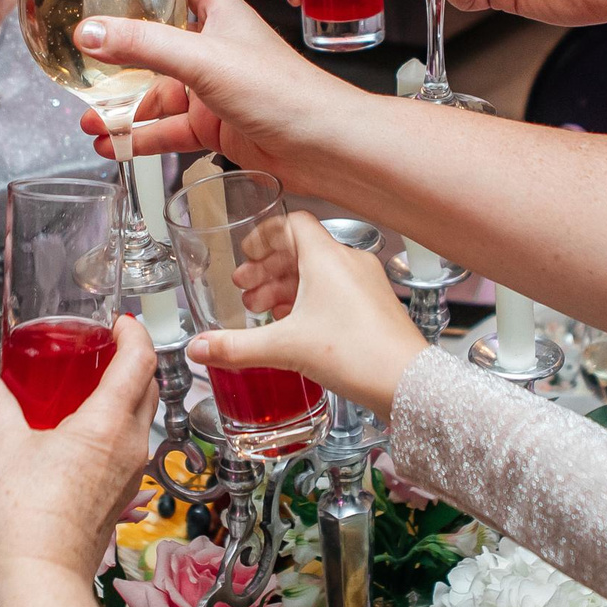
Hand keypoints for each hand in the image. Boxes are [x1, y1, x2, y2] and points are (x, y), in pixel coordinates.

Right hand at [0, 318, 159, 587]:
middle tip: (105, 344)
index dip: (136, 333)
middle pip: (148, 386)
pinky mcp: (123, 492)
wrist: (44, 576)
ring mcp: (132, 472)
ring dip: (126, 392)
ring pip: (142, 417)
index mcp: (108, 424)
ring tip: (92, 381)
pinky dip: (117, 423)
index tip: (121, 320)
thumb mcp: (5, 449)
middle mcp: (131, 445)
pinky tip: (84, 428)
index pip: (142, 361)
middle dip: (133, 359)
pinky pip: (131, 445)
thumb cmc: (29, 518)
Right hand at [73, 0, 374, 194]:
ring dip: (125, 106)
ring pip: (160, 93)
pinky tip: (114, 145)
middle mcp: (217, 49)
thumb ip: (143, 45)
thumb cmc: (283, 91)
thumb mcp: (203, 60)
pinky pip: (170, 130)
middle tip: (85, 60)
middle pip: (161, 42)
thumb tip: (90, 32)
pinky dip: (141, 137)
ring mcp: (216, 90)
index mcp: (222, 15)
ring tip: (89, 118)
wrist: (324, 147)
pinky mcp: (218, 128)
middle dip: (123, 54)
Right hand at [186, 213, 428, 418]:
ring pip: (318, 273)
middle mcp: (349, 263)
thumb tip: (199, 348)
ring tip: (262, 309)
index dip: (264, 236)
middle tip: (245, 287)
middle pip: (301, 250)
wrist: (407, 383)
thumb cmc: (357, 354)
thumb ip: (236, 347)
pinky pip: (336, 292)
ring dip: (287, 286)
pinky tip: (294, 325)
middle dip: (268, 269)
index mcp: (327, 257)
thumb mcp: (284, 348)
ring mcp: (366, 284)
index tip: (247, 254)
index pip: (292, 223)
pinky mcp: (374, 307)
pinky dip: (310, 300)